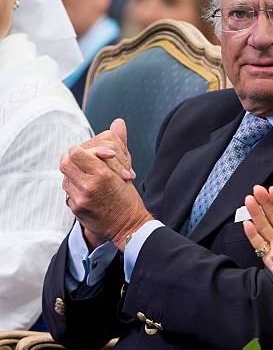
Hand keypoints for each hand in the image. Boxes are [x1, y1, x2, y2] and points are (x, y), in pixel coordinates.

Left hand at [61, 119, 150, 249]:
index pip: (76, 152)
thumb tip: (118, 122)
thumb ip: (119, 144)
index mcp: (103, 175)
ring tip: (89, 177)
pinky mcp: (75, 209)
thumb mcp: (126, 170)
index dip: (82, 149)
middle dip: (73, 158)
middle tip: (84, 160)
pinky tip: (88, 191)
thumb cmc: (129, 198)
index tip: (93, 153)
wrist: (128, 227)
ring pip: (65, 177)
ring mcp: (80, 199)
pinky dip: (76, 187)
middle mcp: (88, 187)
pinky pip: (68, 191)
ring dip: (74, 174)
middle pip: (65, 162)